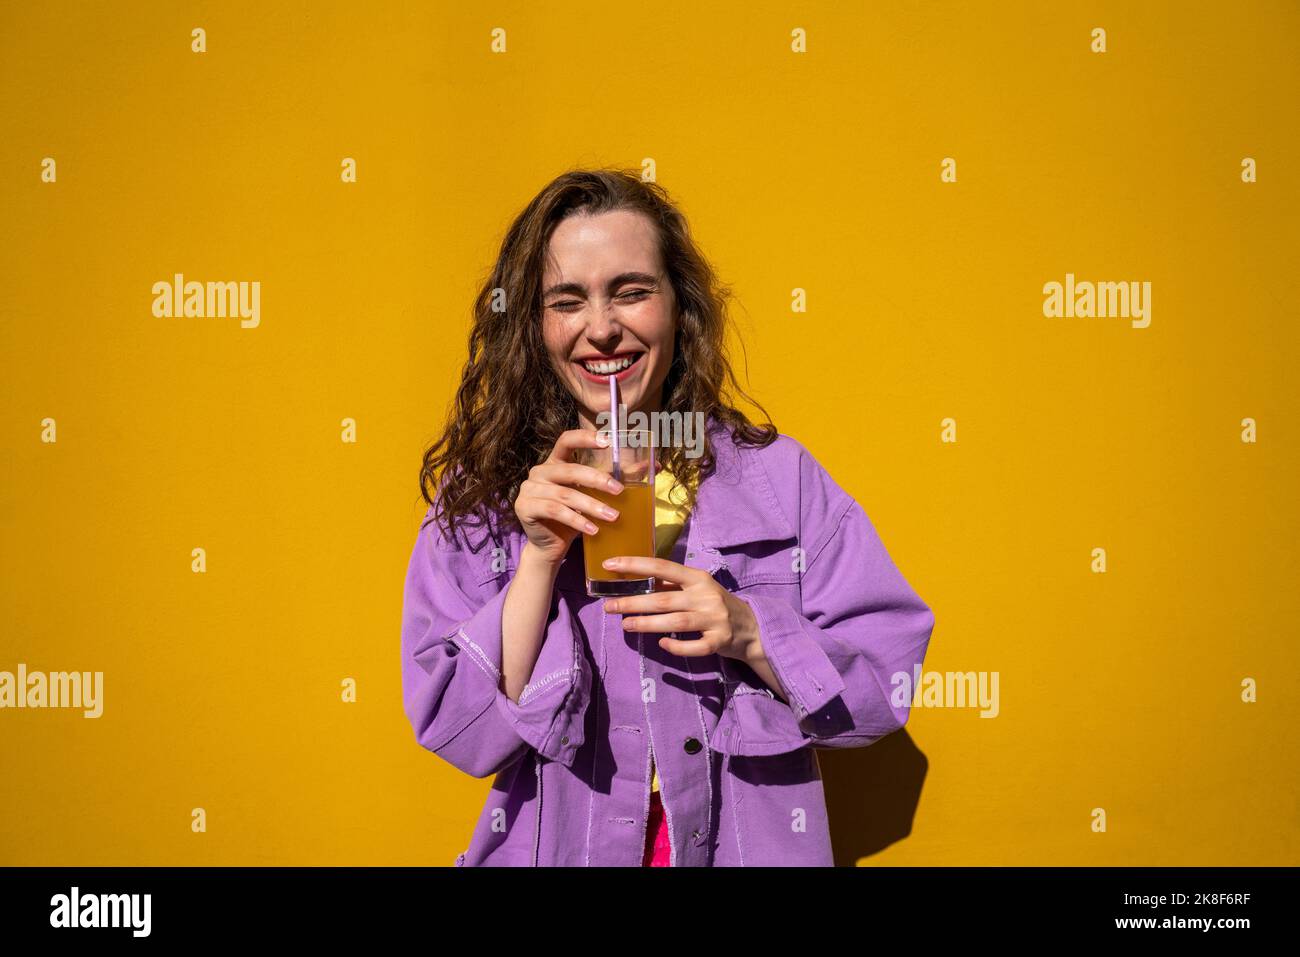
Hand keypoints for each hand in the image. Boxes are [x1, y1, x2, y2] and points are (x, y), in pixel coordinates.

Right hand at [513, 429, 624, 566]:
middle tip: (619, 491)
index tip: (607, 441)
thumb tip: (653, 465)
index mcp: (556, 462)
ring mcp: (529, 488)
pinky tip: (593, 530)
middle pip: (570, 470)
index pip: (566, 440)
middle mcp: (540, 471)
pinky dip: (576, 520)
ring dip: (591, 506)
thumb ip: (616, 478)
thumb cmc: (574, 518)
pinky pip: (554, 511)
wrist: (550, 547)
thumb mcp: (594, 496)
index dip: (585, 438)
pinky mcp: (524, 507)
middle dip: (597, 479)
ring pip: (565, 494)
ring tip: (612, 517)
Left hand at [599, 556, 760, 661]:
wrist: (751, 627)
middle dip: (633, 602)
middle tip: (609, 606)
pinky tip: (661, 644)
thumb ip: (671, 585)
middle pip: (664, 599)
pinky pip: (694, 647)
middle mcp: (705, 596)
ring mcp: (713, 619)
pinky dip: (677, 647)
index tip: (610, 564)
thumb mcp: (697, 588)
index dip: (635, 565)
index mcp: (698, 578)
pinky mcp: (719, 642)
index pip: (663, 567)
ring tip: (625, 625)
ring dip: (647, 624)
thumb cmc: (716, 603)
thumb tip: (634, 580)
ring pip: (675, 623)